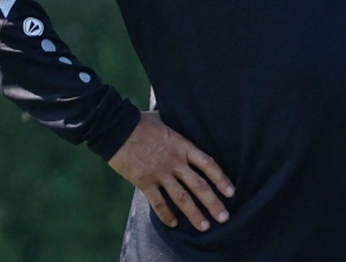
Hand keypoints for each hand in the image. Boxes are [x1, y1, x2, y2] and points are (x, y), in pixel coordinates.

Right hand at [108, 111, 234, 231]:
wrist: (115, 127)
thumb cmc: (139, 121)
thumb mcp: (163, 119)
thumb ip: (174, 127)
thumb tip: (181, 121)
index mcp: (182, 145)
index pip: (207, 164)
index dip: (221, 179)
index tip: (230, 192)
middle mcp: (174, 162)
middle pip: (199, 185)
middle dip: (213, 203)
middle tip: (224, 217)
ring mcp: (160, 173)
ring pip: (182, 198)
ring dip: (194, 214)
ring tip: (204, 226)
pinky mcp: (144, 181)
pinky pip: (158, 203)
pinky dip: (166, 215)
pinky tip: (173, 223)